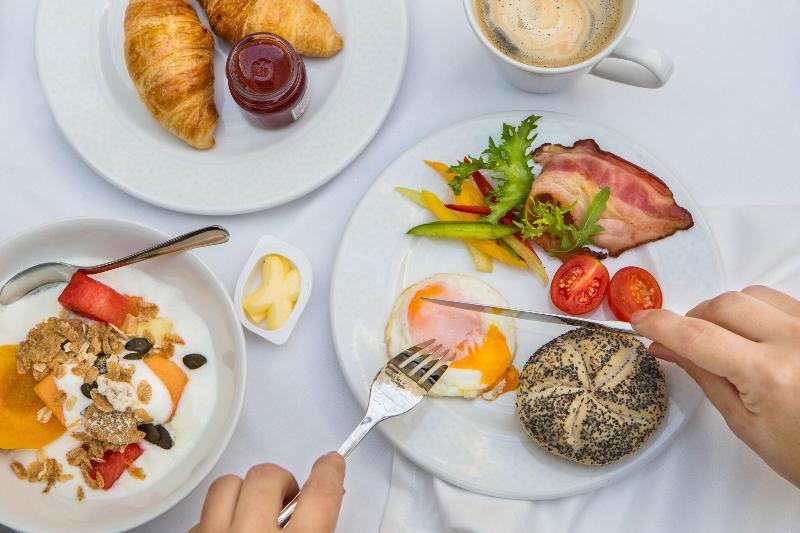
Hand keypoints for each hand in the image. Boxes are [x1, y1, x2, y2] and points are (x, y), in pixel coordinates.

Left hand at [191, 452, 344, 532]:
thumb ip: (319, 527)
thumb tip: (322, 506)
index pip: (319, 495)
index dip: (328, 473)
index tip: (330, 464)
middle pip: (267, 476)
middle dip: (278, 482)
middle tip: (284, 503)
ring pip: (226, 486)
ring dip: (241, 494)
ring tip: (250, 514)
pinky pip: (200, 518)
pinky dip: (214, 522)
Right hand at [631, 285, 799, 487]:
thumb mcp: (744, 423)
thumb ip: (703, 375)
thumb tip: (666, 347)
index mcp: (769, 375)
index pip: (696, 336)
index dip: (660, 324)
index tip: (640, 320)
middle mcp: (796, 342)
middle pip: (722, 306)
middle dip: (694, 319)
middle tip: (685, 342)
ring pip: (751, 295)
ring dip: (728, 313)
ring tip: (728, 343)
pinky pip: (781, 300)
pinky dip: (759, 313)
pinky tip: (758, 339)